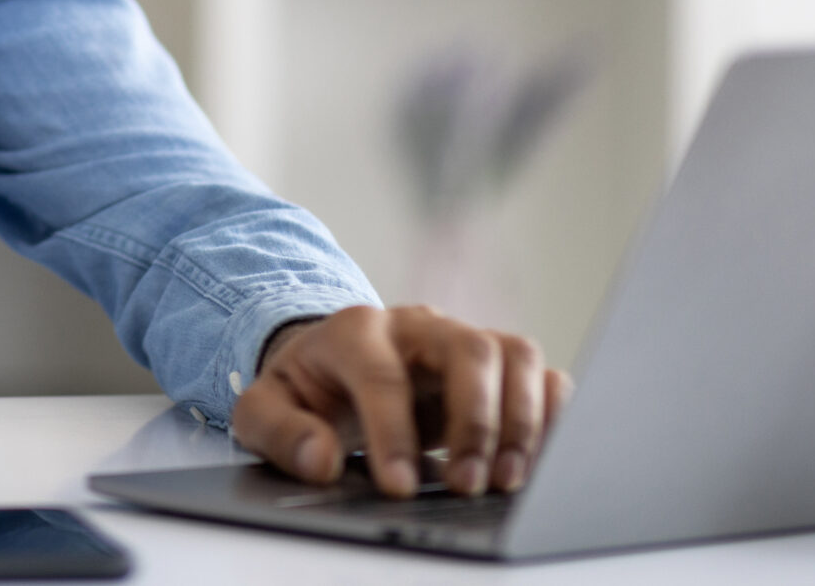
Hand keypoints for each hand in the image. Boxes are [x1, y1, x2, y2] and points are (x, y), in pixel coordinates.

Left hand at [231, 304, 568, 498]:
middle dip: (474, 421)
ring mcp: (461, 341)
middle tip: (467, 486)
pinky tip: (540, 457)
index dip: (392, 432)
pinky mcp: (495, 366)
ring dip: (521, 419)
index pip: (381, 373)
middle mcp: (416, 327)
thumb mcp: (262, 411)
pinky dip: (551, 412)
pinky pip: (541, 374)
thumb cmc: (304, 391)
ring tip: (506, 480)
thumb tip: (320, 459)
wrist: (330, 367)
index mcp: (354, 331)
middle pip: (467, 350)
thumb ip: (280, 433)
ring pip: (513, 354)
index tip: (398, 487)